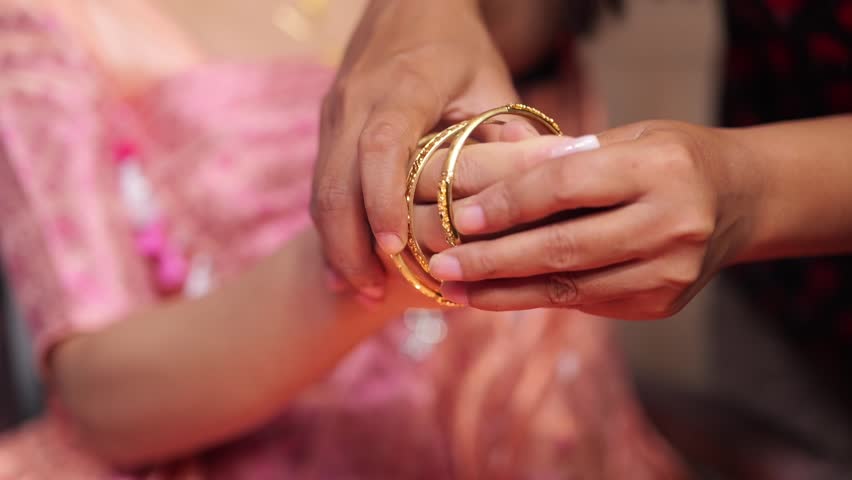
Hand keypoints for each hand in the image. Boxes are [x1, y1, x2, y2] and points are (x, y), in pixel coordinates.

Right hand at [311, 0, 519, 301]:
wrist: (404, 4)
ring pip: (320, 188)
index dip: (383, 201)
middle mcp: (357, 101)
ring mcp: (335, 114)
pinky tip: (342, 266)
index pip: (382, 147)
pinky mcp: (327, 127)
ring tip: (356, 289)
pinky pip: (318, 185)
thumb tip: (533, 189)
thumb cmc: (456, 47)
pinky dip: (327, 229)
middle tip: (371, 292)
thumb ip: (506, 133)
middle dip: (349, 243)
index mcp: (404, 87)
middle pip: (336, 180)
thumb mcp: (491, 81)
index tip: (395, 249)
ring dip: (334, 243)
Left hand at [426, 121, 760, 318]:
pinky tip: (497, 294)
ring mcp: (669, 271)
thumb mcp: (630, 137)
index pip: (566, 186)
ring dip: (504, 291)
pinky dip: (536, 297)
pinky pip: (585, 301)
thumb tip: (488, 183)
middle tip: (442, 265)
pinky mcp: (660, 302)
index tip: (459, 217)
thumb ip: (568, 158)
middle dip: (493, 260)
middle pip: (563, 247)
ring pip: (569, 286)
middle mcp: (672, 223)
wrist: (741, 200)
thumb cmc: (671, 158)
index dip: (508, 203)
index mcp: (662, 168)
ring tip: (455, 289)